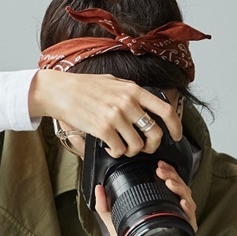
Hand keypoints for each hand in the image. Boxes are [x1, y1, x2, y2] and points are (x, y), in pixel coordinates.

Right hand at [30, 68, 180, 156]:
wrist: (59, 90)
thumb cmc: (84, 86)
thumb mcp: (113, 82)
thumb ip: (131, 93)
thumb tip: (146, 105)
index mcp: (134, 90)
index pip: (166, 109)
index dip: (176, 126)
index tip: (176, 136)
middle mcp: (128, 102)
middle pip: (155, 133)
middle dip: (153, 146)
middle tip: (145, 148)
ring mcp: (116, 116)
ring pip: (137, 145)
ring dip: (131, 151)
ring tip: (121, 146)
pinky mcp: (103, 129)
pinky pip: (119, 150)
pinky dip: (116, 153)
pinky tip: (109, 148)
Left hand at [97, 161, 197, 235]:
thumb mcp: (115, 227)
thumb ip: (107, 208)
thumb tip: (99, 189)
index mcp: (160, 216)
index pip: (171, 191)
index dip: (169, 176)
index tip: (158, 167)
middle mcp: (173, 223)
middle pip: (183, 195)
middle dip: (175, 179)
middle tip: (162, 171)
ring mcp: (178, 233)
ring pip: (189, 206)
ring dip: (182, 191)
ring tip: (169, 182)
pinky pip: (190, 226)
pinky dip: (188, 213)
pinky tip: (182, 202)